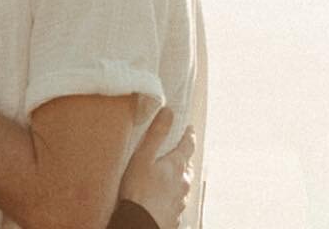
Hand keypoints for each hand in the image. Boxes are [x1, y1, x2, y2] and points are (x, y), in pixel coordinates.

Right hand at [119, 107, 194, 228]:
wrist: (140, 223)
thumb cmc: (139, 190)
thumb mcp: (143, 156)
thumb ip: (157, 133)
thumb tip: (169, 111)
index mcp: (177, 166)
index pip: (188, 145)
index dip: (189, 135)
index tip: (190, 128)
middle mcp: (183, 183)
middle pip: (187, 166)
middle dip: (183, 157)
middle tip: (177, 151)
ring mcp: (181, 201)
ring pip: (183, 184)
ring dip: (178, 178)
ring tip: (168, 175)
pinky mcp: (175, 215)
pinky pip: (176, 200)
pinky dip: (172, 195)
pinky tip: (162, 196)